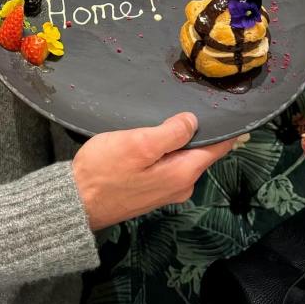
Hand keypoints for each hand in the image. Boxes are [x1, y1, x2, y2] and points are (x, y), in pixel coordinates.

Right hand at [72, 113, 236, 230]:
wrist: (76, 202)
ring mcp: (166, 191)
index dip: (225, 127)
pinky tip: (154, 138)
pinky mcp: (151, 192)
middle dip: (199, 131)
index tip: (228, 106)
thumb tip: (194, 121)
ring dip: (180, 140)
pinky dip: (167, 151)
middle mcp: (182, 185)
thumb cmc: (106, 170)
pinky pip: (169, 165)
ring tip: (169, 115)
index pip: (218, 148)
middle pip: (200, 152)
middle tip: (192, 101)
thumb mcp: (139, 143)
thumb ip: (171, 133)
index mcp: (184, 173)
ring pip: (183, 158)